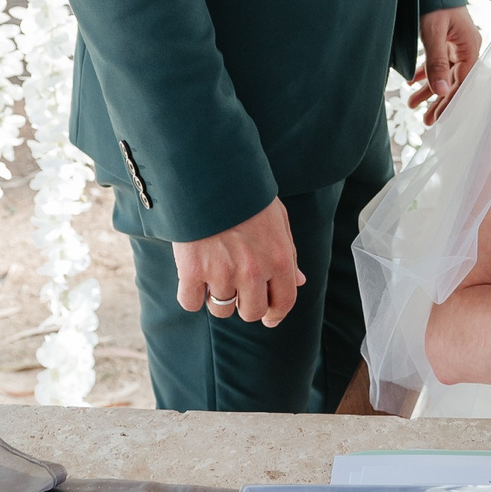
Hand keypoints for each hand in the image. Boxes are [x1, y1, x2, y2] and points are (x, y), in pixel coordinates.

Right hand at [171, 198, 303, 327]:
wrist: (211, 174)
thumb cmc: (247, 196)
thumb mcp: (278, 220)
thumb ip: (290, 254)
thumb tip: (299, 281)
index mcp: (279, 259)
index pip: (284, 302)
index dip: (276, 314)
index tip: (268, 317)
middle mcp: (253, 271)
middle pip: (251, 312)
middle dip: (246, 306)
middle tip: (238, 291)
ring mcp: (222, 273)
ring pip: (221, 310)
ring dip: (218, 299)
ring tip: (215, 277)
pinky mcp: (192, 271)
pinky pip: (191, 302)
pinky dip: (191, 295)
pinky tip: (193, 280)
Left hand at [407, 5, 482, 124]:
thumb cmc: (435, 2)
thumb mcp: (433, 33)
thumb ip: (436, 63)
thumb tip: (441, 91)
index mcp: (469, 47)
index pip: (463, 83)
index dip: (451, 103)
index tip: (440, 120)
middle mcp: (466, 47)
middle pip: (454, 81)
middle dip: (439, 101)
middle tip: (426, 121)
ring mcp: (456, 43)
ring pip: (444, 73)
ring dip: (429, 89)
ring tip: (412, 104)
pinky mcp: (446, 39)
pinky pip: (438, 61)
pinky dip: (425, 73)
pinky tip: (412, 82)